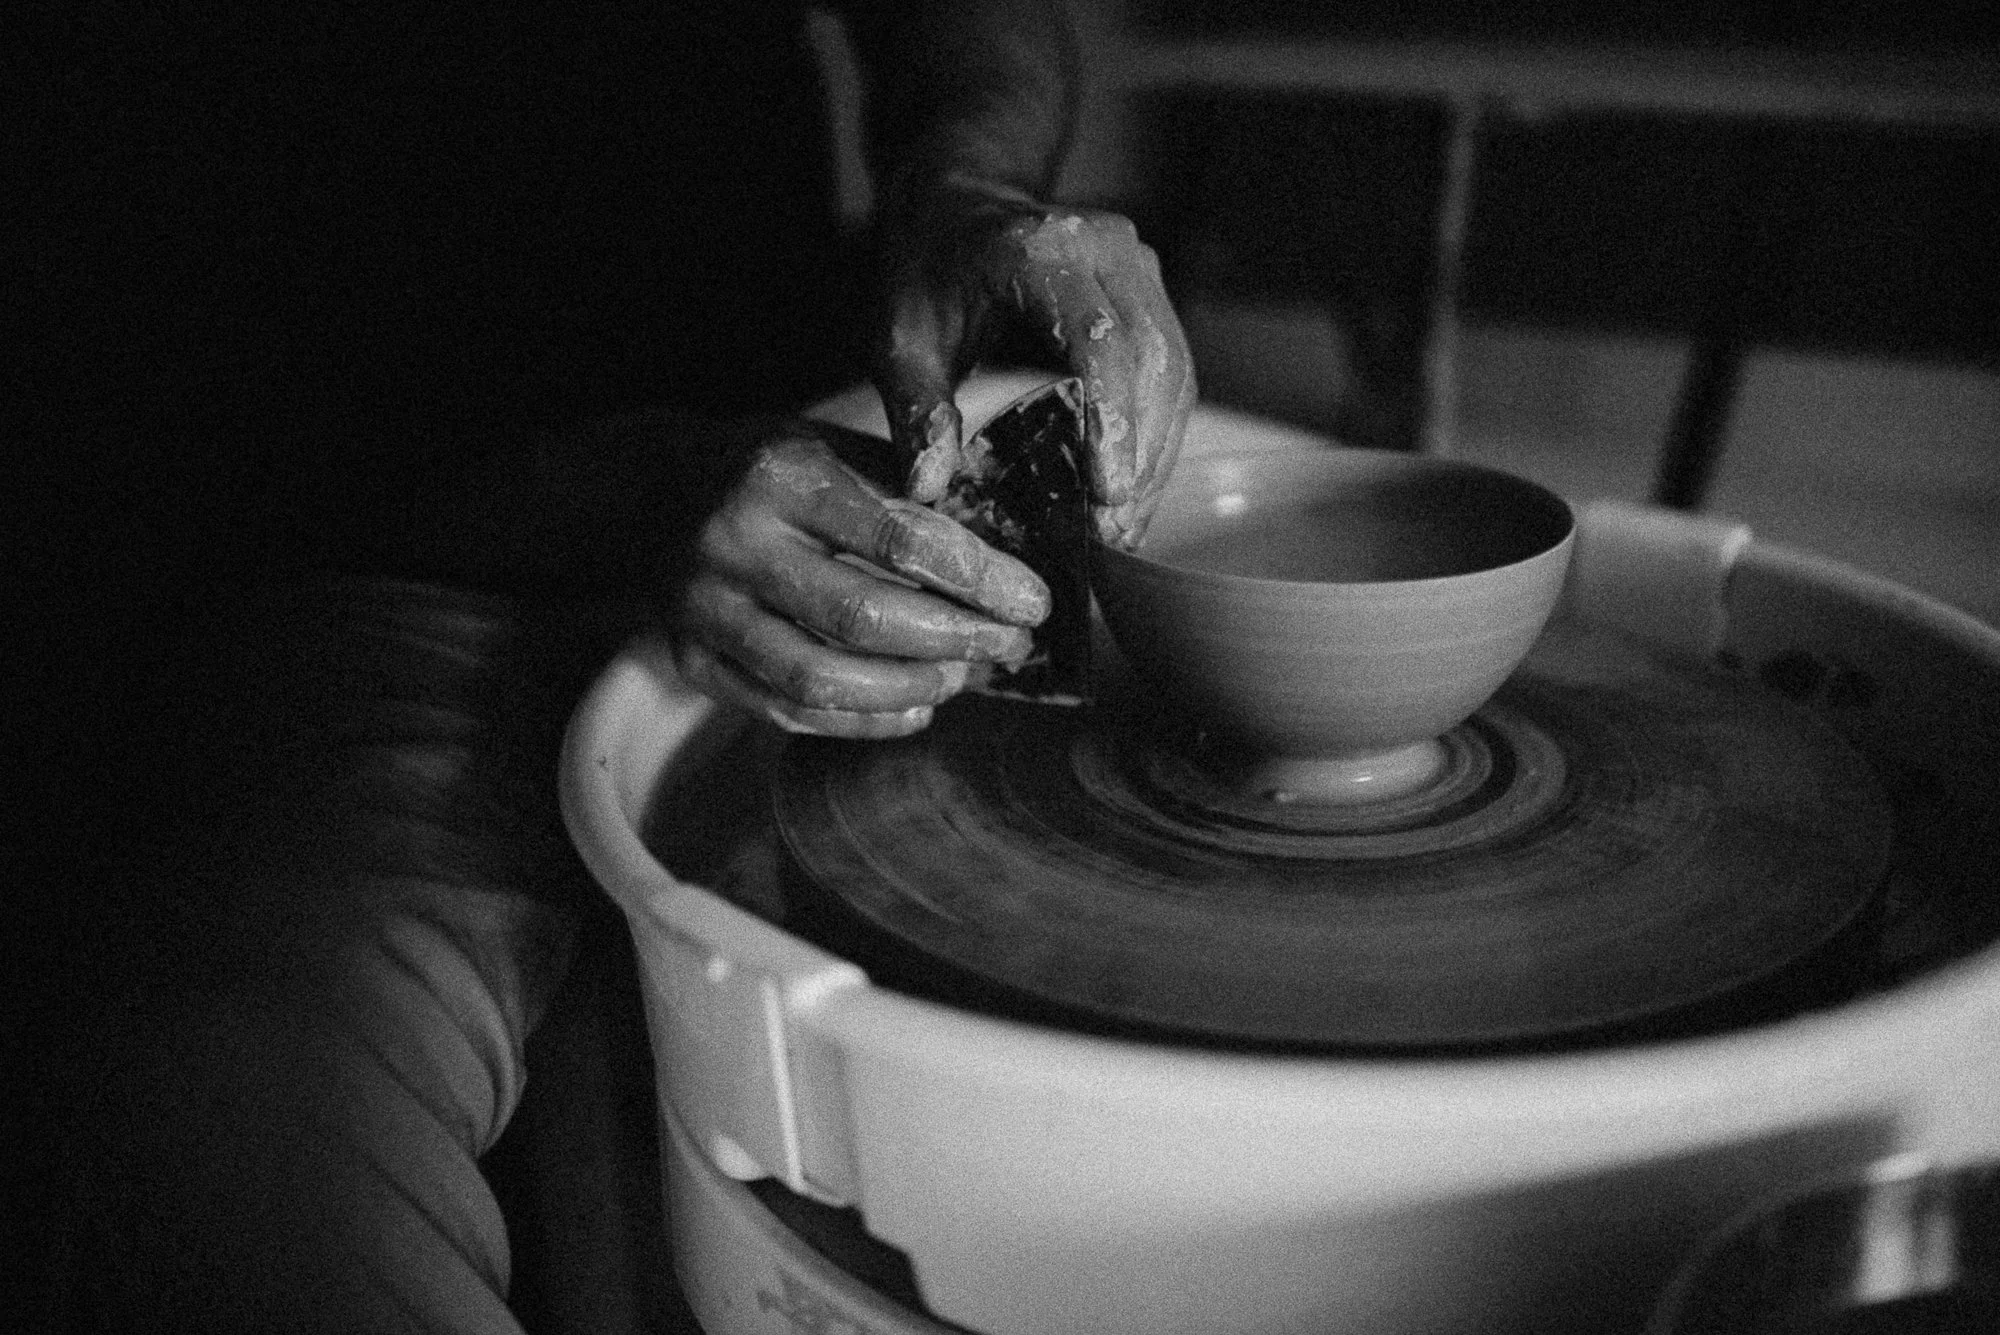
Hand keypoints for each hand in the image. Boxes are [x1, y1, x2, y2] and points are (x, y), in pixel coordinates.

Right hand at [670, 419, 1048, 737]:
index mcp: (783, 476)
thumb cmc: (772, 470)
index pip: (900, 538)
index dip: (978, 577)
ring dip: (909, 689)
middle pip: (862, 616)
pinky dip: (859, 721)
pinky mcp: (691, 659)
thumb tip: (1005, 562)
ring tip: (962, 679)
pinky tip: (912, 710)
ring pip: (820, 677)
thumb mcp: (835, 448)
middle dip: (955, 640)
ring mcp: (704, 608)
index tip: (1032, 602)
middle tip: (1011, 647)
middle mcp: (734, 543)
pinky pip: (785, 710)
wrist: (649, 491)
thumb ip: (910, 494)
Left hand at [873, 178, 1196, 548]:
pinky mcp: (1151, 292)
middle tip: (1112, 535)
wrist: (958, 201)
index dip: (1112, 422)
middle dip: (1138, 456)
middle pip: (1151, 362)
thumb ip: (916, 410)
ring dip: (1156, 454)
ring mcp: (1138, 266)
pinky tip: (1131, 487)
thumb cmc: (926, 270)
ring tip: (1124, 526)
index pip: (1100, 342)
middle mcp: (1105, 249)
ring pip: (1174, 370)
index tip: (1108, 494)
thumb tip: (929, 487)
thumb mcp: (899, 338)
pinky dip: (1157, 434)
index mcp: (1040, 253)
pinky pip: (1172, 370)